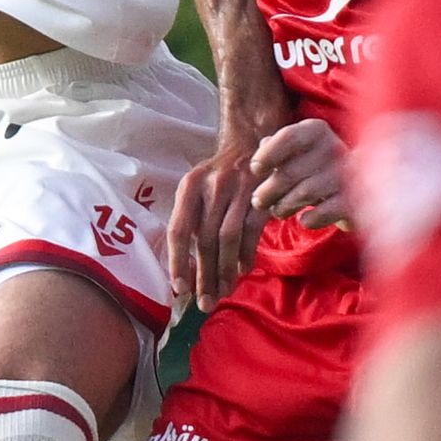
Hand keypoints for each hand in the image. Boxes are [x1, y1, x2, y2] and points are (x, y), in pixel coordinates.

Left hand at [166, 62, 288, 314]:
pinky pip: (252, 232)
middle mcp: (211, 187)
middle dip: (204, 276)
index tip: (180, 290)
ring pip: (228, 240)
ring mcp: (238, 191)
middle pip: (205, 241)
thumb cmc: (219, 173)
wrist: (253, 136)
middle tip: (203, 304)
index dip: (179, 263)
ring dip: (225, 271)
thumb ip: (190, 220)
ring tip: (221, 293)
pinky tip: (242, 272)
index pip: (180, 230)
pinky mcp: (261, 195)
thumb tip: (181, 268)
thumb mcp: (197, 187)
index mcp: (190, 187)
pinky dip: (247, 256)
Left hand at [250, 118, 349, 226]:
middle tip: (259, 202)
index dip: (268, 154)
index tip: (256, 169)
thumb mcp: (293, 152)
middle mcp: (333, 147)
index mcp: (316, 130)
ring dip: (284, 206)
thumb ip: (275, 147)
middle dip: (269, 190)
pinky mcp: (353, 200)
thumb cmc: (311, 168)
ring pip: (305, 193)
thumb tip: (264, 144)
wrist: (351, 189)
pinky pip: (324, 211)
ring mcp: (347, 174)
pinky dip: (310, 218)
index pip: (288, 137)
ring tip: (277, 211)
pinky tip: (303, 219)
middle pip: (291, 171)